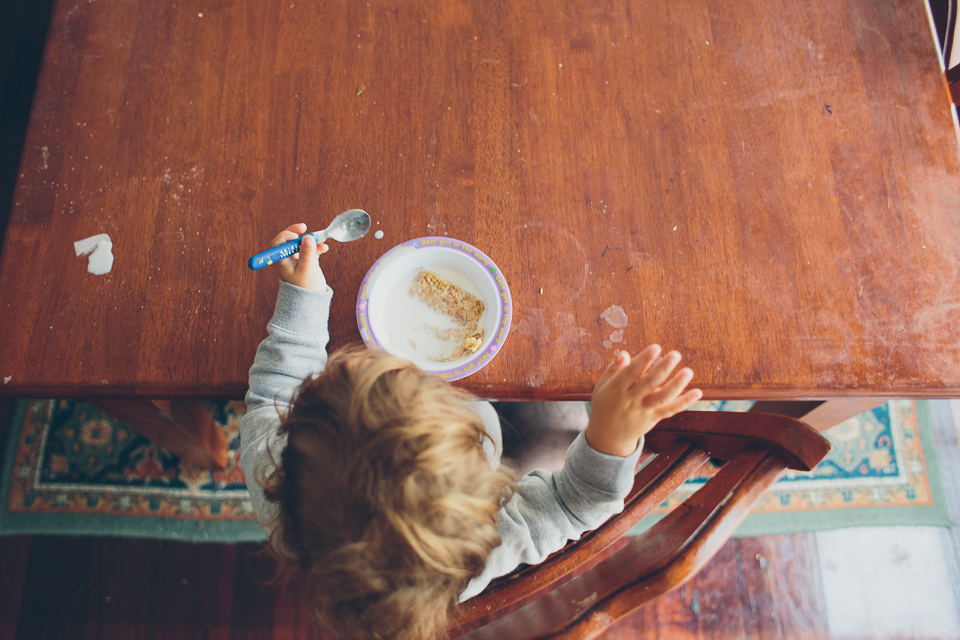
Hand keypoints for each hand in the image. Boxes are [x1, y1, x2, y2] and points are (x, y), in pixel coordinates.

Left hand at [270, 223, 328, 290]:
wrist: (312, 300)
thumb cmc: (305, 288)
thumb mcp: (307, 269)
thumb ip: (307, 253)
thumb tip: (307, 237)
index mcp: (282, 261)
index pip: (278, 243)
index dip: (286, 236)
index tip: (296, 234)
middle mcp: (288, 258)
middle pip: (289, 240)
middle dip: (298, 233)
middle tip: (304, 227)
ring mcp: (298, 258)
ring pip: (302, 243)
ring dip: (311, 240)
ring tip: (321, 241)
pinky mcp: (307, 260)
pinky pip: (311, 249)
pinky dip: (317, 246)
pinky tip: (324, 247)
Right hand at [585, 345, 702, 456]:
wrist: (607, 437)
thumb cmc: (604, 405)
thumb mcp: (602, 387)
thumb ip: (614, 370)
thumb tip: (625, 354)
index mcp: (615, 390)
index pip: (630, 373)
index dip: (643, 360)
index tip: (656, 347)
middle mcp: (630, 400)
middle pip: (648, 384)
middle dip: (663, 369)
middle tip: (676, 354)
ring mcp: (643, 411)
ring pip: (661, 398)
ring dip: (676, 385)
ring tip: (688, 371)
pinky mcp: (653, 419)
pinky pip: (670, 410)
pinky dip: (684, 402)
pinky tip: (697, 392)